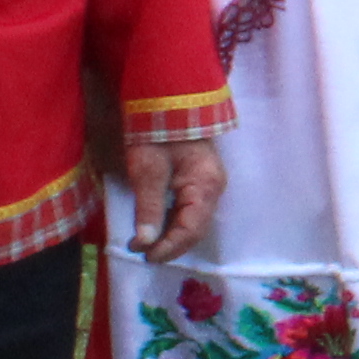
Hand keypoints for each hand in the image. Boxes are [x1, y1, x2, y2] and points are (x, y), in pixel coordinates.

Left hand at [123, 137, 226, 263]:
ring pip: (194, 222)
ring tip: (148, 245)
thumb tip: (145, 242)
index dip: (169, 247)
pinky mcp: (200, 182)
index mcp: (205, 186)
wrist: (168, 103)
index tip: (144, 256)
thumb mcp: (147, 170)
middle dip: (171, 246)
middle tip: (144, 254)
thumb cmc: (156, 134)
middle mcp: (214, 189)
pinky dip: (174, 224)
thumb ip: (149, 207)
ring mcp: (210, 185)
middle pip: (196, 229)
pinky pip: (191, 211)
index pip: (191, 229)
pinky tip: (158, 228)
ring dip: (172, 237)